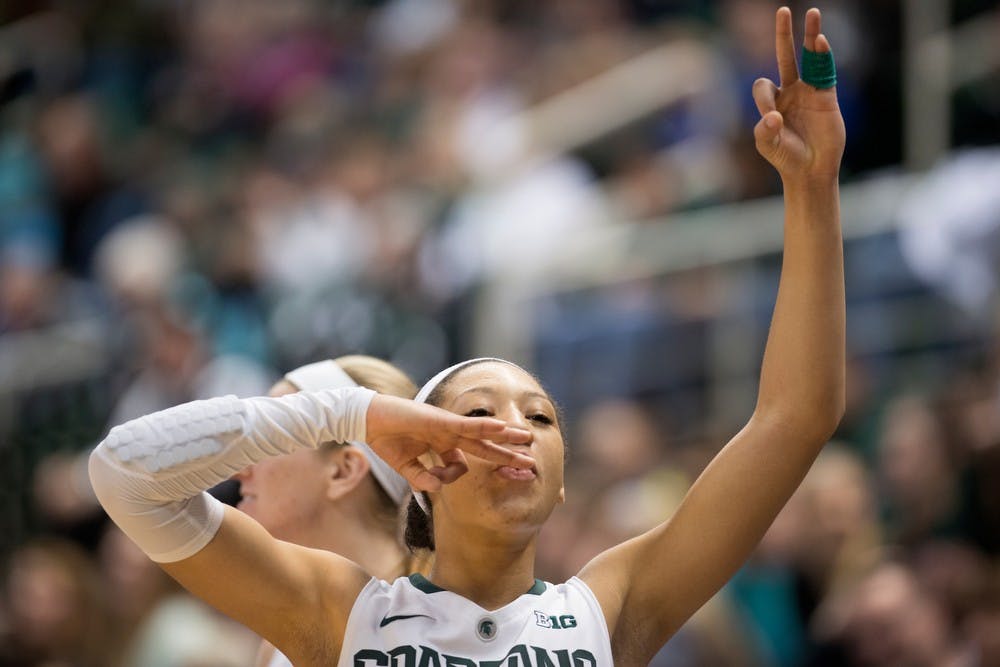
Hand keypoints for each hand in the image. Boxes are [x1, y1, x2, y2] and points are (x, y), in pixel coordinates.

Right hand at [365, 394, 534, 491]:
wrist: (368, 421)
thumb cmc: (386, 440)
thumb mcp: (406, 467)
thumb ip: (422, 478)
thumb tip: (436, 488)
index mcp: (442, 444)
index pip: (467, 461)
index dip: (468, 473)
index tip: (452, 480)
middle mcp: (449, 434)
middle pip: (484, 446)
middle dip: (507, 454)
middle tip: (530, 462)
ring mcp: (446, 426)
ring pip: (483, 432)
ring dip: (507, 436)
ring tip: (528, 438)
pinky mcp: (440, 420)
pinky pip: (467, 424)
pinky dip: (485, 426)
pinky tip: (502, 427)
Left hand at [753, 7, 845, 184]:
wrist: (811, 170)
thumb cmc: (785, 157)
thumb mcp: (767, 145)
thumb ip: (764, 131)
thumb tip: (773, 116)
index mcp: (771, 102)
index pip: (762, 85)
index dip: (764, 96)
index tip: (771, 117)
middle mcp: (789, 92)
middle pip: (785, 56)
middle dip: (783, 35)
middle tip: (782, 11)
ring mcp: (809, 91)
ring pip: (810, 57)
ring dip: (810, 36)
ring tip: (813, 13)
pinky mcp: (827, 96)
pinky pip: (825, 71)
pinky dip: (824, 56)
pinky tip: (820, 40)